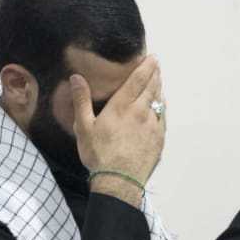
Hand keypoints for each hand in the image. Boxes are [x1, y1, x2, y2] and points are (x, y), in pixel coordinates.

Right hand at [70, 55, 165, 184]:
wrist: (119, 181)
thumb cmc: (99, 155)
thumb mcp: (84, 127)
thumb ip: (81, 100)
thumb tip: (76, 78)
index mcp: (122, 106)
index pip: (138, 79)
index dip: (146, 66)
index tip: (152, 58)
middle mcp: (141, 112)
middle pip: (152, 87)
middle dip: (155, 74)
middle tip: (156, 65)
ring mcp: (153, 125)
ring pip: (159, 101)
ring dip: (159, 89)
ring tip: (158, 82)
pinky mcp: (159, 139)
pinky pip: (163, 117)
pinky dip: (162, 107)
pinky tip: (160, 107)